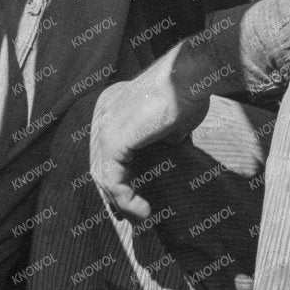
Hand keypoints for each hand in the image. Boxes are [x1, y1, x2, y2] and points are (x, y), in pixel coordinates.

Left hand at [89, 41, 214, 219]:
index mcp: (112, 105)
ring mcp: (104, 126)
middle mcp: (102, 113)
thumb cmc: (189, 91)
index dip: (117, 175)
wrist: (190, 75)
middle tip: (132, 213)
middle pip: (99, 163)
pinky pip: (112, 179)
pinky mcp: (113, 140)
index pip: (106, 148)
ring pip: (103, 175)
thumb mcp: (173, 118)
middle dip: (114, 193)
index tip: (133, 198)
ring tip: (141, 214)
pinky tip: (144, 209)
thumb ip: (164, 133)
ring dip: (121, 202)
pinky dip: (126, 199)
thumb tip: (169, 145)